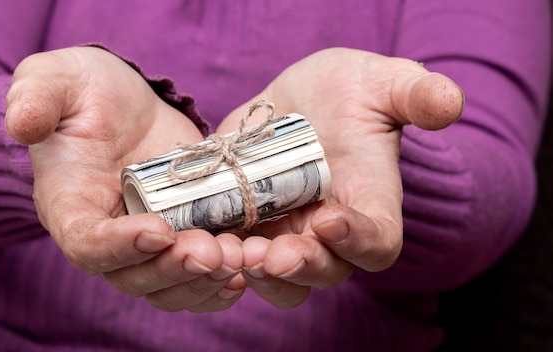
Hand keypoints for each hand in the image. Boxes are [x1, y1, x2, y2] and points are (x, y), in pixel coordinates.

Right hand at [5, 47, 244, 311]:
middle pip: (135, 278)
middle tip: (212, 252)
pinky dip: (223, 279)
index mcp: (70, 207)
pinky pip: (199, 276)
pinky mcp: (185, 234)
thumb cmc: (83, 94)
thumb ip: (35, 96)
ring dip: (205, 281)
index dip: (120, 247)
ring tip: (239, 258)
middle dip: (174, 270)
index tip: (159, 229)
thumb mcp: (55, 80)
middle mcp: (108, 237)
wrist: (124, 107)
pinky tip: (250, 268)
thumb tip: (21, 122)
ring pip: (171, 286)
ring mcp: (149, 242)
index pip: (87, 244)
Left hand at [217, 48, 463, 307]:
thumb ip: (415, 94)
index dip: (358, 241)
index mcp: (370, 205)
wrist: (302, 102)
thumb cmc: (351, 93)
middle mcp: (328, 233)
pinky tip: (197, 240)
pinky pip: (231, 255)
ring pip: (275, 277)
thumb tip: (449, 103)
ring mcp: (285, 233)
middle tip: (271, 254)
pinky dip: (216, 254)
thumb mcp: (383, 84)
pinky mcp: (245, 225)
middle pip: (322, 273)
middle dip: (298, 267)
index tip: (332, 219)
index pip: (376, 243)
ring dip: (254, 273)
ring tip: (233, 253)